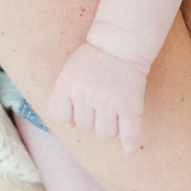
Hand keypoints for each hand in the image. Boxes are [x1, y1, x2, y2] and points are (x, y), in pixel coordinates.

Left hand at [48, 40, 147, 155]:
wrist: (120, 43)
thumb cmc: (93, 59)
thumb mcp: (72, 73)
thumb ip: (65, 98)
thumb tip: (69, 126)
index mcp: (68, 85)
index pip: (59, 116)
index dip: (68, 112)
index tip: (77, 103)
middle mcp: (86, 95)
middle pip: (84, 125)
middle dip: (92, 115)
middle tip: (101, 96)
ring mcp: (109, 102)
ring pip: (104, 134)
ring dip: (109, 126)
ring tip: (114, 109)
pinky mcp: (130, 106)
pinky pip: (129, 136)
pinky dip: (129, 145)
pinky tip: (129, 147)